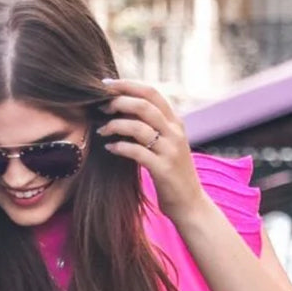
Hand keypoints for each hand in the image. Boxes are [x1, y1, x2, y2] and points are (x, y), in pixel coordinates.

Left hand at [97, 77, 207, 226]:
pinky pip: (136, 152)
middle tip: (100, 107)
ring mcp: (170, 150)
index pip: (151, 92)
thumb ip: (153, 127)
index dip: (127, 85)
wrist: (190, 205)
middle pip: (144, 105)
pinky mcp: (163, 169)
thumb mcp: (168, 145)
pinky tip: (109, 148)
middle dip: (118, 102)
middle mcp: (175, 132)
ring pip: (138, 127)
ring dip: (115, 125)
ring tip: (101, 130)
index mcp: (176, 122)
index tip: (106, 85)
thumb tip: (125, 110)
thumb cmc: (173, 175)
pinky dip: (119, 147)